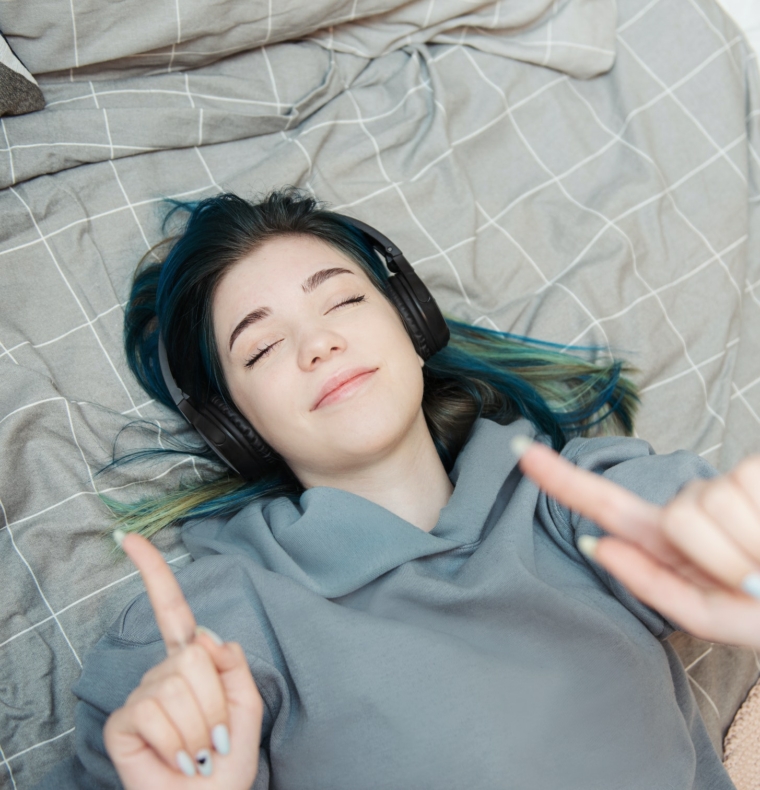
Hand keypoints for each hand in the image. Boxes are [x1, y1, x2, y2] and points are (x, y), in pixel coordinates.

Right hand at [103, 533, 262, 788]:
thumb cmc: (227, 760)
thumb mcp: (248, 707)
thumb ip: (234, 666)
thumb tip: (206, 637)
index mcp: (192, 661)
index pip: (171, 609)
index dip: (152, 572)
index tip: (128, 538)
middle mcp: (163, 671)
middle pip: (193, 654)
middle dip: (215, 698)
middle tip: (215, 733)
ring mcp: (140, 694)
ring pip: (178, 686)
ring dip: (200, 725)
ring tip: (198, 749)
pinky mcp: (122, 722)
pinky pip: (155, 711)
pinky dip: (177, 740)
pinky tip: (176, 757)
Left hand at [513, 438, 759, 648]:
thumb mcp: (716, 617)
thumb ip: (656, 584)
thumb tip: (599, 543)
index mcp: (672, 542)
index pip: (606, 504)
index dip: (560, 478)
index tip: (520, 450)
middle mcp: (693, 507)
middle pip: (674, 517)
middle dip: (715, 556)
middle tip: (753, 577)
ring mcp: (727, 484)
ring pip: (708, 505)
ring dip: (747, 544)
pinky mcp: (755, 471)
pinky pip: (745, 487)